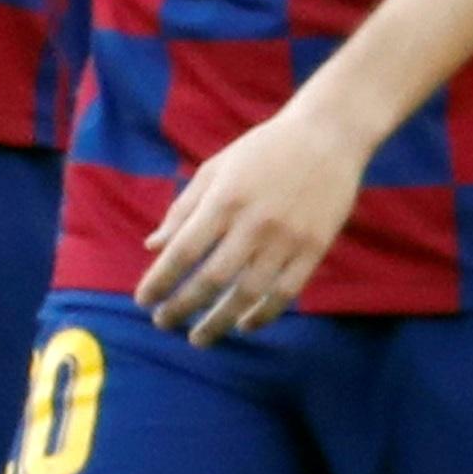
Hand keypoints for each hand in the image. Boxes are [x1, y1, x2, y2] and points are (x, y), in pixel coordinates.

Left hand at [139, 101, 367, 343]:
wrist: (328, 136)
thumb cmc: (264, 149)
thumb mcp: (216, 168)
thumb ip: (184, 208)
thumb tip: (153, 247)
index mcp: (224, 199)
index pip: (183, 251)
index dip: (160, 280)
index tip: (144, 301)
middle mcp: (253, 223)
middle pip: (211, 279)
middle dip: (182, 307)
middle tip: (163, 323)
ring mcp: (287, 238)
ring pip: (248, 293)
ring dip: (219, 322)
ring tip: (199, 338)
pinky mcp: (314, 248)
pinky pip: (285, 292)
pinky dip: (263, 315)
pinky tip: (245, 325)